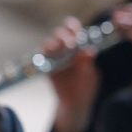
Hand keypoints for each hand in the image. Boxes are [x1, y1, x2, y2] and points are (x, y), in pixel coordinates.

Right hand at [42, 17, 99, 131]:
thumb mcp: (90, 76)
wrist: (75, 103)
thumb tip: (89, 51)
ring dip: (54, 43)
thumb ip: (88, 64)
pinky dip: (44, 53)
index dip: (73, 27)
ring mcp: (54, 57)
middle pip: (60, 33)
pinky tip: (50, 54)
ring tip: (60, 48)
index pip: (74, 31)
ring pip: (49, 42)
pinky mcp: (45, 66)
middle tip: (70, 43)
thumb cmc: (85, 87)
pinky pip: (41, 56)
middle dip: (64, 35)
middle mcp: (64, 49)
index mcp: (78, 47)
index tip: (77, 32)